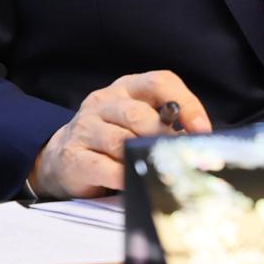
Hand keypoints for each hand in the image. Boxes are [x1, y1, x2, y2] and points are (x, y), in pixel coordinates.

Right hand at [29, 71, 211, 198]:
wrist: (60, 158)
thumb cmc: (111, 139)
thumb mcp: (137, 122)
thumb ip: (164, 124)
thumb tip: (198, 139)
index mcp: (126, 87)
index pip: (159, 82)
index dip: (186, 103)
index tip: (202, 129)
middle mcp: (103, 102)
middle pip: (138, 113)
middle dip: (161, 136)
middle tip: (176, 155)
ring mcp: (84, 127)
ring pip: (119, 140)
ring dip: (140, 157)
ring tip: (155, 169)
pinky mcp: (73, 156)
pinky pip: (102, 167)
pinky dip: (122, 176)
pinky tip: (132, 181)